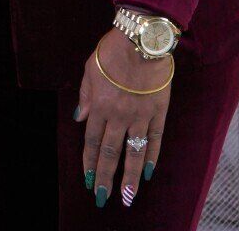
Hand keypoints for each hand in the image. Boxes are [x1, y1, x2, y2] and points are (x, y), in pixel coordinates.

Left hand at [76, 27, 170, 211]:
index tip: (89, 180)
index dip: (90, 162)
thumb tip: (80, 118)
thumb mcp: (89, 69)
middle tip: (103, 198)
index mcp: (100, 105)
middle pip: (111, 153)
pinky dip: (152, 156)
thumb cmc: (112, 51)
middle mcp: (119, 115)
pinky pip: (155, 139)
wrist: (141, 39)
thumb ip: (86, 96)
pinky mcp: (159, 111)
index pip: (93, 141)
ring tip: (127, 197)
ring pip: (134, 152)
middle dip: (106, 178)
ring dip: (129, 177)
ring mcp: (140, 115)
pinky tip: (148, 172)